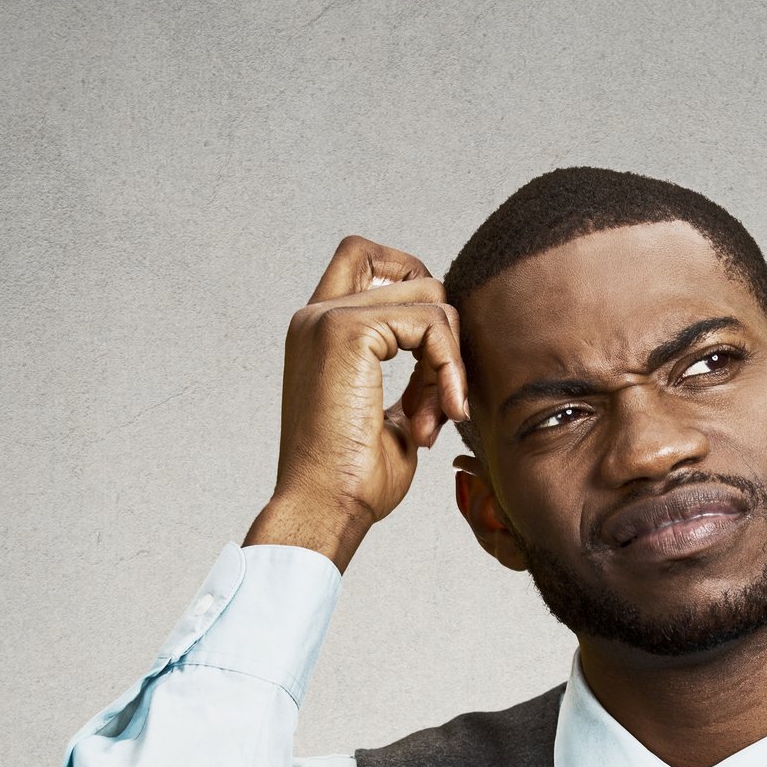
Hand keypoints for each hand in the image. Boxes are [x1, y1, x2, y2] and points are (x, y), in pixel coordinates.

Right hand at [245, 236, 470, 570]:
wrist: (324, 507)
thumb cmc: (354, 478)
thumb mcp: (392, 416)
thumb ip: (413, 373)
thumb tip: (450, 353)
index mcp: (318, 330)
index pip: (367, 258)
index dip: (414, 288)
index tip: (430, 360)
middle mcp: (316, 315)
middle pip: (411, 273)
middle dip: (443, 332)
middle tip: (439, 398)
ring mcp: (328, 318)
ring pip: (430, 297)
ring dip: (449, 360)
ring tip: (434, 418)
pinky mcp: (347, 331)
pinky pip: (431, 323)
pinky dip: (448, 368)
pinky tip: (440, 414)